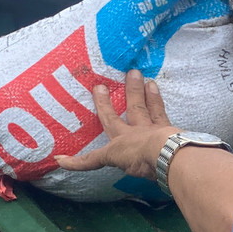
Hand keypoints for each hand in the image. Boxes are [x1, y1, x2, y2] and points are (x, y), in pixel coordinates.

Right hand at [54, 70, 178, 179]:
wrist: (166, 155)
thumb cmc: (137, 157)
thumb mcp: (110, 158)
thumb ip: (87, 160)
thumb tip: (59, 160)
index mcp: (122, 136)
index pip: (107, 120)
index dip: (101, 107)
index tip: (95, 90)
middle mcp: (138, 129)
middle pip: (133, 107)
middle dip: (131, 91)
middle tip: (133, 71)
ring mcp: (157, 129)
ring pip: (152, 108)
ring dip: (150, 96)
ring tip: (151, 82)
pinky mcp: (173, 132)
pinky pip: (166, 118)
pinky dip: (164, 109)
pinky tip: (169, 109)